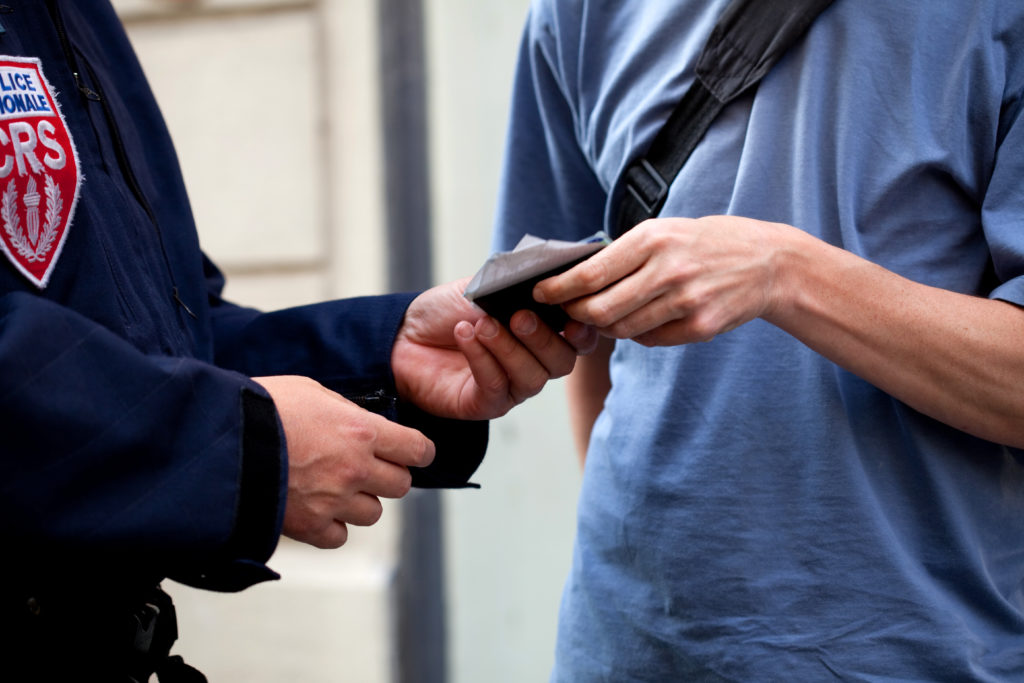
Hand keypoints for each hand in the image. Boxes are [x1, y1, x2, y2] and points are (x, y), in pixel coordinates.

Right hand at [253, 375, 434, 548]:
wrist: (218, 441)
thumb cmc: (261, 408)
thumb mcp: (312, 391)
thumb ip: (346, 411)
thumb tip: (362, 423)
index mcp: (362, 432)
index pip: (418, 450)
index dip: (418, 451)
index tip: (413, 453)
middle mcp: (356, 469)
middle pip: (401, 485)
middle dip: (388, 476)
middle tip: (366, 468)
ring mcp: (334, 501)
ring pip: (373, 513)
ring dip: (360, 502)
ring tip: (334, 487)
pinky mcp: (309, 527)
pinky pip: (340, 537)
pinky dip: (332, 526)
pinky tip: (316, 509)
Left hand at [391, 278, 596, 419]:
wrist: (402, 335)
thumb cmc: (446, 312)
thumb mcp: (486, 287)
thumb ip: (518, 284)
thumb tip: (546, 274)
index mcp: (541, 335)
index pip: (578, 339)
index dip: (582, 330)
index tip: (571, 313)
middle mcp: (533, 364)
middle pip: (561, 362)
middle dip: (542, 338)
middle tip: (518, 316)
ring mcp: (511, 387)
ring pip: (532, 378)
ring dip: (508, 348)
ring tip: (483, 325)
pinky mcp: (485, 404)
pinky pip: (496, 385)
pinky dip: (483, 358)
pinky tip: (466, 335)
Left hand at [534, 216, 791, 345]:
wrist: (768, 262)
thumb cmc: (706, 243)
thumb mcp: (664, 231)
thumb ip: (623, 253)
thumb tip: (575, 277)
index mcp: (652, 239)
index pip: (589, 274)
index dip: (558, 289)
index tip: (540, 293)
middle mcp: (666, 270)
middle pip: (599, 309)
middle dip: (576, 314)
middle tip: (569, 312)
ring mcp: (685, 301)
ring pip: (622, 329)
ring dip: (606, 326)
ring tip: (605, 315)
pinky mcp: (700, 327)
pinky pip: (650, 339)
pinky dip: (638, 333)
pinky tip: (643, 319)